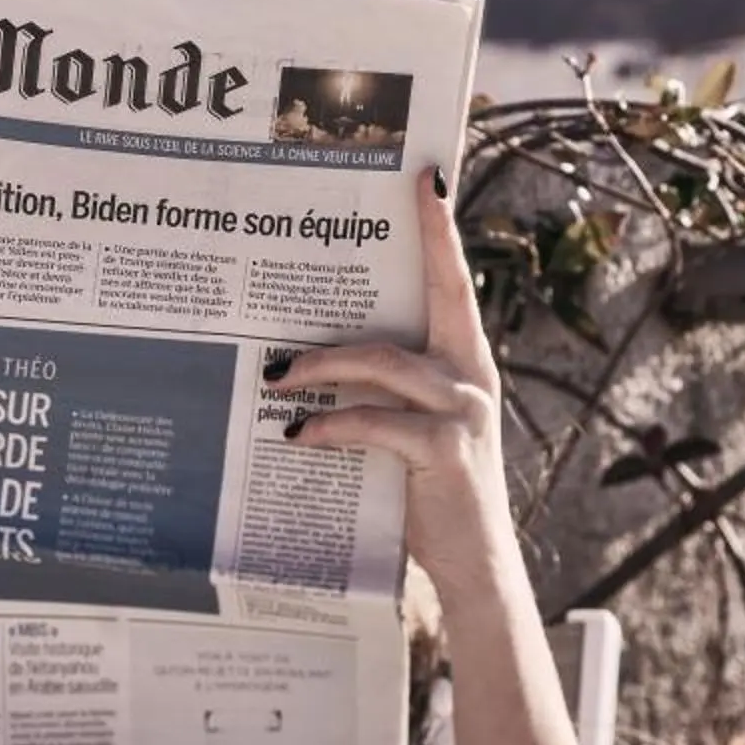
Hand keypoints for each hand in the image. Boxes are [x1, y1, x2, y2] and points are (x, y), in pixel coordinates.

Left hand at [268, 165, 519, 600]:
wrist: (472, 568)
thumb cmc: (425, 491)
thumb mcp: (405, 428)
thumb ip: (378, 388)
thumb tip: (303, 353)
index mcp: (461, 361)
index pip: (452, 282)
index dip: (440, 230)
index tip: (429, 176)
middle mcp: (471, 375)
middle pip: (437, 297)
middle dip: (416, 246)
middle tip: (362, 210)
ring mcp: (465, 410)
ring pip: (384, 362)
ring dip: (321, 365)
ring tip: (273, 375)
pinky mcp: (447, 451)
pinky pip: (375, 422)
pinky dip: (330, 426)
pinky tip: (294, 435)